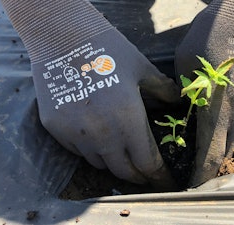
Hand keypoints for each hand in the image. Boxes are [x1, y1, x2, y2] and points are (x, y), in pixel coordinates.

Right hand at [34, 29, 178, 188]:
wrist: (62, 37)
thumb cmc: (108, 50)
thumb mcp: (142, 68)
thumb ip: (164, 89)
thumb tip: (177, 100)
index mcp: (128, 121)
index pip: (147, 163)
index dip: (159, 176)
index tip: (165, 183)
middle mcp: (102, 135)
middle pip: (124, 171)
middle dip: (138, 176)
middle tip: (145, 174)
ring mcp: (76, 135)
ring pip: (99, 163)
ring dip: (113, 162)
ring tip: (120, 152)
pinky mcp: (56, 130)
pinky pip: (78, 150)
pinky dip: (90, 149)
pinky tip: (94, 135)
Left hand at [175, 0, 233, 185]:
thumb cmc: (212, 36)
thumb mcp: (187, 63)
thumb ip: (186, 90)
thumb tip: (182, 105)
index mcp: (219, 107)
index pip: (212, 152)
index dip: (201, 173)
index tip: (189, 184)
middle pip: (223, 150)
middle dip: (207, 166)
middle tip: (187, 172)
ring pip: (228, 137)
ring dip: (213, 150)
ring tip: (192, 156)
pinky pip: (231, 124)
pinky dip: (218, 135)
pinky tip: (203, 131)